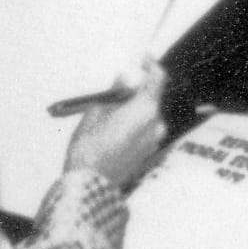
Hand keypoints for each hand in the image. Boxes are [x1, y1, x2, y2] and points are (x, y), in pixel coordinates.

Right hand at [63, 60, 167, 189]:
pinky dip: (134, 126)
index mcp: (145, 109)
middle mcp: (156, 124)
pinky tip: (114, 133)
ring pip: (147, 116)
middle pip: (152, 99)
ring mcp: (155, 141)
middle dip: (137, 93)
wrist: (90, 187)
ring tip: (109, 117)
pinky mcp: (149, 154)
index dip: (151, 66)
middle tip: (116, 92)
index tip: (143, 61)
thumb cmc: (89, 149)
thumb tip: (124, 79)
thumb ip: (114, 94)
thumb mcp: (95, 113)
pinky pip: (145, 132)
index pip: (158, 78)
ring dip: (134, 111)